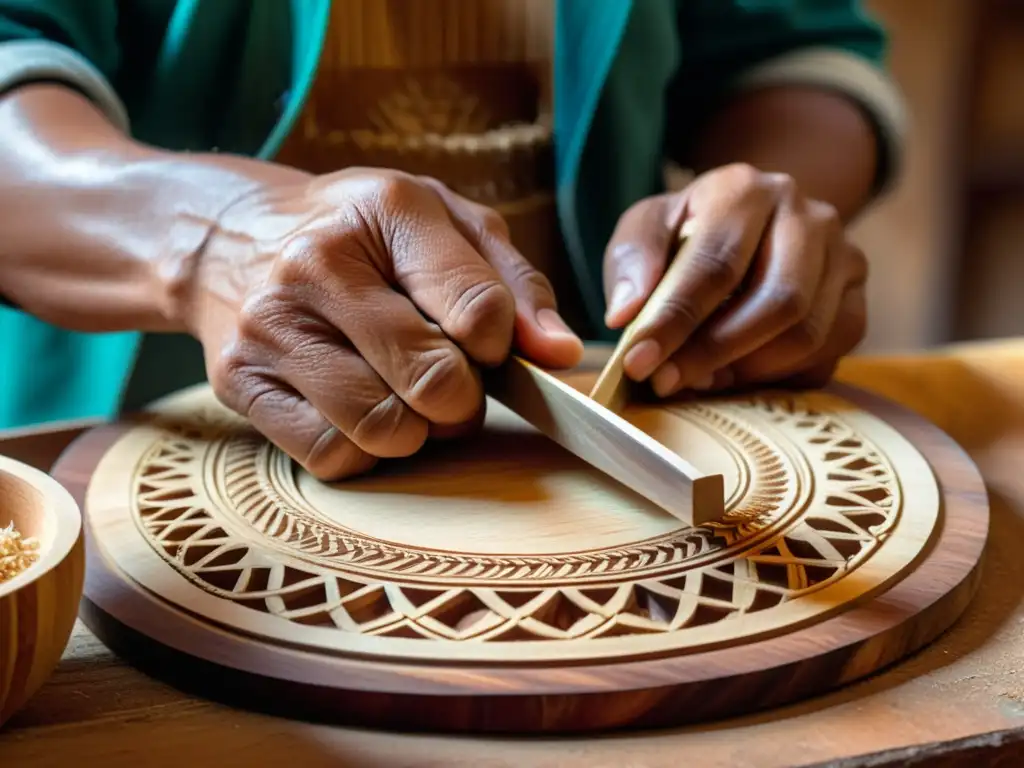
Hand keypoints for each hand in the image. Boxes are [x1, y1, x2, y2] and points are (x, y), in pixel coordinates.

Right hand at [183, 168, 582, 479]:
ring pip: (385, 430)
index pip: (480, 313)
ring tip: (401, 393)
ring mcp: (271, 329)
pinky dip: (363, 450)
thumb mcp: (444, 224)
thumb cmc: (360, 234)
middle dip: (463, 398)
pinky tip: (358, 410)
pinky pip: (332, 457)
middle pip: (437, 383)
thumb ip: (514, 284)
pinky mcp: (239, 383)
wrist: (231, 238)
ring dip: (414, 430)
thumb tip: (562, 354)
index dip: (500, 347)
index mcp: (385, 212)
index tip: (483, 344)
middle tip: (448, 379)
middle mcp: (317, 267)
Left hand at [602, 163, 867, 395]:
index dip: (675, 319)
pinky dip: (777, 378)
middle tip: (667, 382)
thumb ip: (632, 262)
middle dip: (715, 352)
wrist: (748, 224)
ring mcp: (843, 255)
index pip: (716, 264)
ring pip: (808, 334)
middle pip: (778, 302)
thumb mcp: (646, 229)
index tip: (637, 361)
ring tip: (699, 379)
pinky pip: (826, 356)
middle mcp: (808, 215)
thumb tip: (627, 315)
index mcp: (746, 189)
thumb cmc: (686, 233)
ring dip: (747, 370)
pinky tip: (736, 375)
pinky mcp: (856, 297)